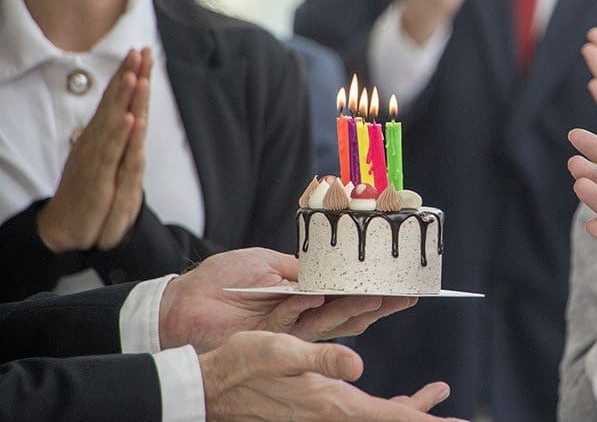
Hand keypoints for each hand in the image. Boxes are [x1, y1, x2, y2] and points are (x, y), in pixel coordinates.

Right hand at [37, 47, 151, 251]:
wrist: (67, 229)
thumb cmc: (92, 195)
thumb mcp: (113, 166)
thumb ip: (123, 142)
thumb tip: (131, 116)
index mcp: (104, 138)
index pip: (118, 102)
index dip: (129, 77)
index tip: (141, 53)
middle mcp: (98, 143)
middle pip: (116, 105)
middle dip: (129, 77)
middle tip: (139, 51)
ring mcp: (97, 160)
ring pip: (114, 124)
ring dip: (125, 99)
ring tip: (136, 75)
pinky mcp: (99, 180)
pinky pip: (112, 154)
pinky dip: (123, 136)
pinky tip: (132, 118)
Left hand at [159, 248, 417, 351]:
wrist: (184, 303)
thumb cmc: (221, 280)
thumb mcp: (267, 262)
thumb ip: (300, 269)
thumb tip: (330, 266)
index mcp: (303, 295)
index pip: (344, 293)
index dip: (372, 289)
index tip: (398, 281)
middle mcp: (301, 316)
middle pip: (348, 312)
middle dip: (378, 304)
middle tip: (406, 295)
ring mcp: (287, 331)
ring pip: (329, 321)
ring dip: (354, 308)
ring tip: (379, 298)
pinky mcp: (268, 340)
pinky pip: (293, 320)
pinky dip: (305, 305)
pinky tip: (321, 295)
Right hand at [199, 331, 455, 420]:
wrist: (211, 386)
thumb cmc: (244, 364)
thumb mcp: (282, 351)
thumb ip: (321, 359)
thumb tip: (358, 365)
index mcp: (332, 402)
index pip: (388, 417)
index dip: (422, 420)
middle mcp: (333, 413)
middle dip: (424, 419)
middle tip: (460, 421)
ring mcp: (325, 413)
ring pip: (379, 417)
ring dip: (411, 410)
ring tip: (439, 396)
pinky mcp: (318, 407)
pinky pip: (363, 412)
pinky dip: (388, 407)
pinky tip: (400, 398)